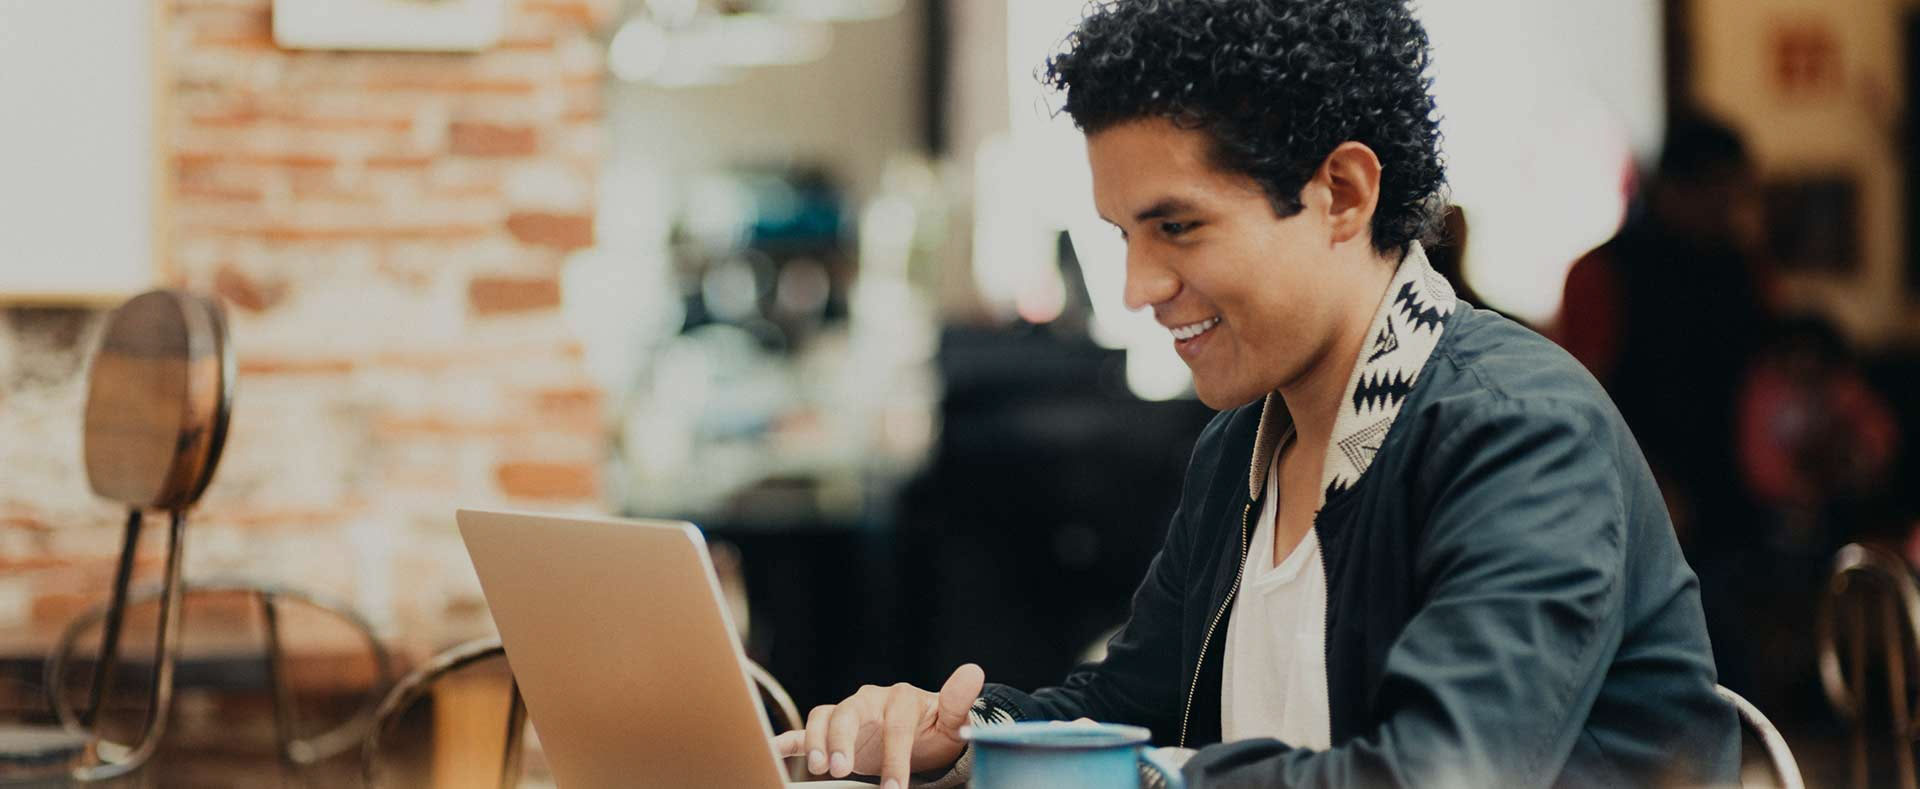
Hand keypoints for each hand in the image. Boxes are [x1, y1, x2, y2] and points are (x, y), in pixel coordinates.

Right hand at [772, 663, 984, 788]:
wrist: (920, 734)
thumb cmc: (936, 730)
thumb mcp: (950, 720)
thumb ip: (958, 700)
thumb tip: (973, 672)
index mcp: (898, 698)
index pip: (894, 725)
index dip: (893, 757)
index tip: (894, 787)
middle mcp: (867, 701)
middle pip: (847, 713)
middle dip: (842, 742)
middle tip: (841, 771)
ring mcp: (846, 714)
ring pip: (822, 718)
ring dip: (816, 742)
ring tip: (819, 769)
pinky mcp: (831, 731)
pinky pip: (803, 731)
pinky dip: (787, 739)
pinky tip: (772, 749)